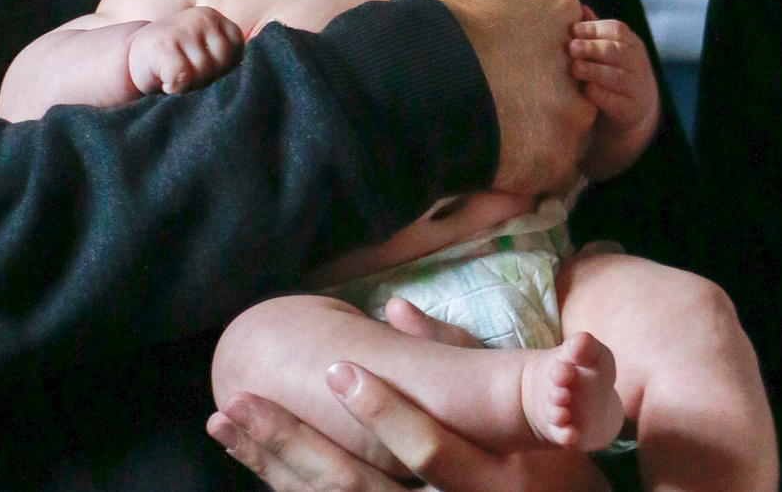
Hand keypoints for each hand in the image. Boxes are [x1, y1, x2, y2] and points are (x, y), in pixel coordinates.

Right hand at [125, 7, 243, 95]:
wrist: (131, 56)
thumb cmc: (175, 59)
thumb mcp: (205, 50)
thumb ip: (224, 55)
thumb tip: (243, 75)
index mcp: (215, 18)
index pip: (236, 51)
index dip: (221, 68)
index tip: (201, 65)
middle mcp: (202, 17)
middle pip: (222, 63)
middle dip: (206, 77)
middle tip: (185, 71)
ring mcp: (183, 29)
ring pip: (202, 73)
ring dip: (188, 84)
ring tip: (173, 72)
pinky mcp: (164, 45)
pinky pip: (182, 78)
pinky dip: (174, 87)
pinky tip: (164, 78)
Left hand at [207, 371, 608, 491]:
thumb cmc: (555, 475)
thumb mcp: (536, 420)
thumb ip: (466, 363)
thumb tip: (397, 307)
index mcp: (494, 487)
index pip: (430, 452)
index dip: (384, 412)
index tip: (338, 368)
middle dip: (294, 445)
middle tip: (242, 401)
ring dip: (271, 466)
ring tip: (225, 420)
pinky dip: (284, 487)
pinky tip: (251, 461)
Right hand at [407, 0, 595, 196]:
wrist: (416, 83)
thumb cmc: (434, 18)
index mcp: (557, 9)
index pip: (558, 23)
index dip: (529, 39)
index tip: (503, 52)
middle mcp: (575, 61)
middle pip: (566, 75)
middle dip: (539, 85)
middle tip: (498, 94)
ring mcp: (571, 113)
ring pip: (564, 123)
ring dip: (536, 128)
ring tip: (494, 130)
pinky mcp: (559, 160)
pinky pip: (549, 167)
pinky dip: (526, 166)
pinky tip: (494, 157)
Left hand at [569, 12, 659, 179]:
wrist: (634, 112)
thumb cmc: (613, 72)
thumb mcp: (609, 50)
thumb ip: (596, 31)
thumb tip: (579, 7)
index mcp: (632, 44)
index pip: (617, 30)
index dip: (594, 29)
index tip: (572, 30)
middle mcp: (637, 64)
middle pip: (616, 52)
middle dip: (592, 48)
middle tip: (570, 47)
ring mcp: (636, 88)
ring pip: (617, 77)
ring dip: (594, 71)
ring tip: (574, 68)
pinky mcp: (630, 111)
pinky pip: (616, 102)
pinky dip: (601, 95)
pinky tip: (586, 90)